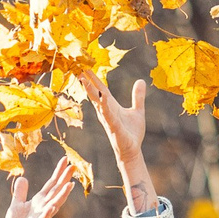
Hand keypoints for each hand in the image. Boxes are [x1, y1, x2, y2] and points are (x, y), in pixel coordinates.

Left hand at [0, 157, 80, 217]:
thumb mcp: (16, 205)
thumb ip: (20, 193)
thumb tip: (22, 177)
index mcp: (39, 201)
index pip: (51, 184)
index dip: (58, 172)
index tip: (66, 160)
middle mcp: (43, 207)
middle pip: (55, 191)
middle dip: (64, 179)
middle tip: (74, 166)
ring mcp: (42, 217)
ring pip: (54, 204)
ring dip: (61, 195)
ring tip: (69, 184)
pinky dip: (48, 213)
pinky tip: (52, 206)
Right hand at [82, 74, 156, 211]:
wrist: (132, 150)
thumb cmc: (132, 132)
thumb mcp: (137, 110)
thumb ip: (137, 96)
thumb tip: (140, 81)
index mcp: (111, 106)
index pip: (100, 89)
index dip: (93, 78)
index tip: (85, 67)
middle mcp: (106, 111)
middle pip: (95, 93)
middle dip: (87, 81)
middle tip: (78, 68)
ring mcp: (108, 119)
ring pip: (98, 102)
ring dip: (90, 91)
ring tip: (83, 80)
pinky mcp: (114, 127)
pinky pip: (108, 115)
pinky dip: (105, 106)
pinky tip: (102, 98)